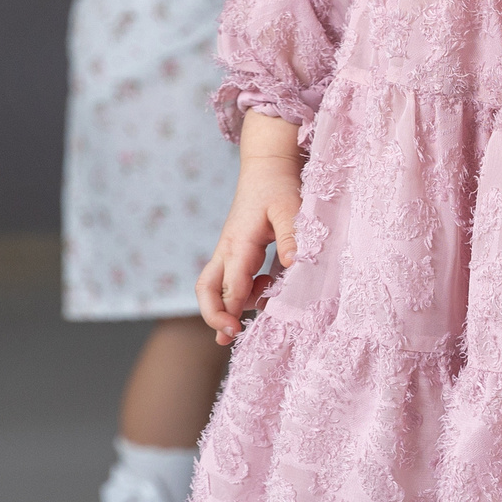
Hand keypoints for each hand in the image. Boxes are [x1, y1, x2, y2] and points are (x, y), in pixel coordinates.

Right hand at [196, 116, 303, 344]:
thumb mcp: (290, 209)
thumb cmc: (279, 185)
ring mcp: (229, 251)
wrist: (267, 165)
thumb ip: (292, 237)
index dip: (230, 311)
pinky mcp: (237, 251)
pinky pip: (231, 279)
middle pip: (206, 289)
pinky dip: (243, 292)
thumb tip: (295, 265)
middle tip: (229, 336)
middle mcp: (228, 249)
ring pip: (216, 287)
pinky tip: (267, 292)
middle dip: (213, 315)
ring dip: (233, 303)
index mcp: (239, 242)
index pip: (229, 285)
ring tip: (263, 307)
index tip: (236, 331)